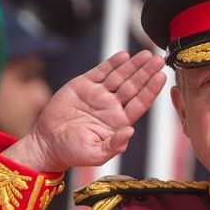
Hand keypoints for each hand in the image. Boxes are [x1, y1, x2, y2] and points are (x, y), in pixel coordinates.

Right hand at [5, 50, 166, 170]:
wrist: (48, 143)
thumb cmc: (73, 153)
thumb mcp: (96, 154)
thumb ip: (114, 145)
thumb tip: (130, 131)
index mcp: (119, 122)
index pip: (140, 103)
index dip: (151, 90)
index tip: (161, 77)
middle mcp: (112, 106)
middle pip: (134, 86)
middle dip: (146, 73)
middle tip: (158, 60)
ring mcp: (98, 95)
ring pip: (120, 76)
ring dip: (133, 65)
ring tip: (146, 54)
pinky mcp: (83, 86)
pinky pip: (101, 72)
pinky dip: (112, 63)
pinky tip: (123, 56)